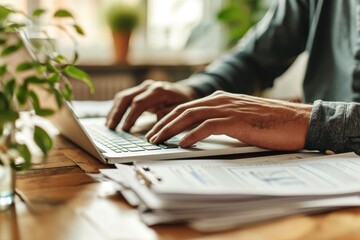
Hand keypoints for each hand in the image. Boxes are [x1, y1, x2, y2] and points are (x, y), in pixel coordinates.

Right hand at [106, 79, 197, 130]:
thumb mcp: (181, 109)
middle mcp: (149, 86)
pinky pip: (124, 98)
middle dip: (117, 113)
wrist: (186, 92)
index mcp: (159, 90)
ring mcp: (143, 88)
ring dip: (114, 111)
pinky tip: (112, 119)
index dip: (130, 116)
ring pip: (123, 96)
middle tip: (111, 128)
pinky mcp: (139, 91)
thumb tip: (156, 118)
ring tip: (108, 125)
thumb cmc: (184, 103)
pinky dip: (117, 108)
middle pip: (127, 97)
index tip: (125, 129)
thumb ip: (169, 113)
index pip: (139, 102)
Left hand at [146, 91, 311, 150]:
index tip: (157, 129)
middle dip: (163, 124)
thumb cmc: (271, 122)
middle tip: (150, 136)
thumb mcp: (241, 118)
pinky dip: (192, 135)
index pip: (187, 107)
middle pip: (183, 110)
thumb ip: (223, 121)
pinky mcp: (236, 121)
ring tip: (158, 140)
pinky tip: (182, 143)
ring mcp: (228, 109)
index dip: (169, 118)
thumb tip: (205, 132)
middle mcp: (221, 100)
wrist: (298, 121)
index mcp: (220, 98)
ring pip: (190, 116)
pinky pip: (207, 126)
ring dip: (170, 129)